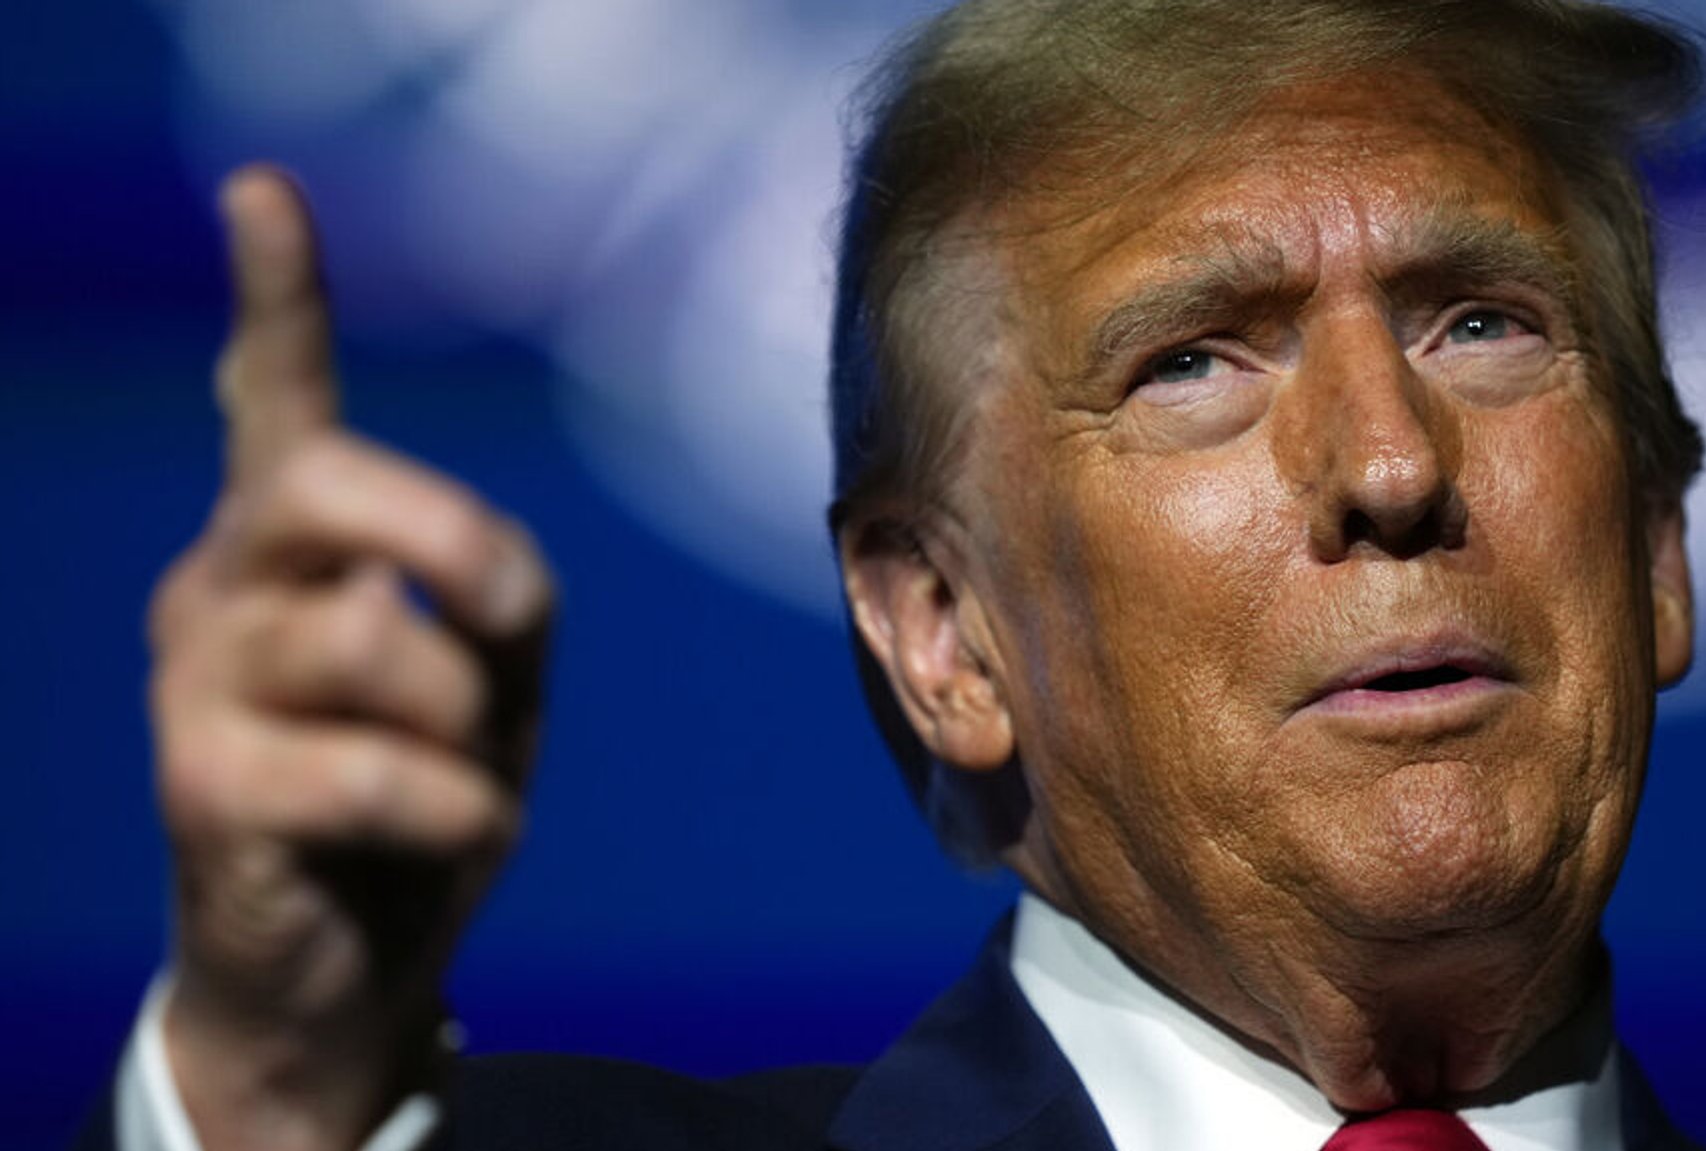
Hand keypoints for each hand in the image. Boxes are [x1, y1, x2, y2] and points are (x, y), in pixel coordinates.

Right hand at [148, 166, 552, 1150]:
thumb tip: (473, 575)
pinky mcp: (201, 784)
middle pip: (326, 481)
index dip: (278, 294)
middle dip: (456, 542)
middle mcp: (222, 583)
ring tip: (462, 776)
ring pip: (379, 640)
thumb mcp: (486, 682)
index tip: (267, 190)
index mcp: (293, 543)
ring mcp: (198, 680)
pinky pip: (379, 772)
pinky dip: (460, 814)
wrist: (348, 968)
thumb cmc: (420, 802)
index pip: (276, 396)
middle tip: (513, 624)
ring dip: (472, 726)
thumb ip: (482, 598)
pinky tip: (451, 840)